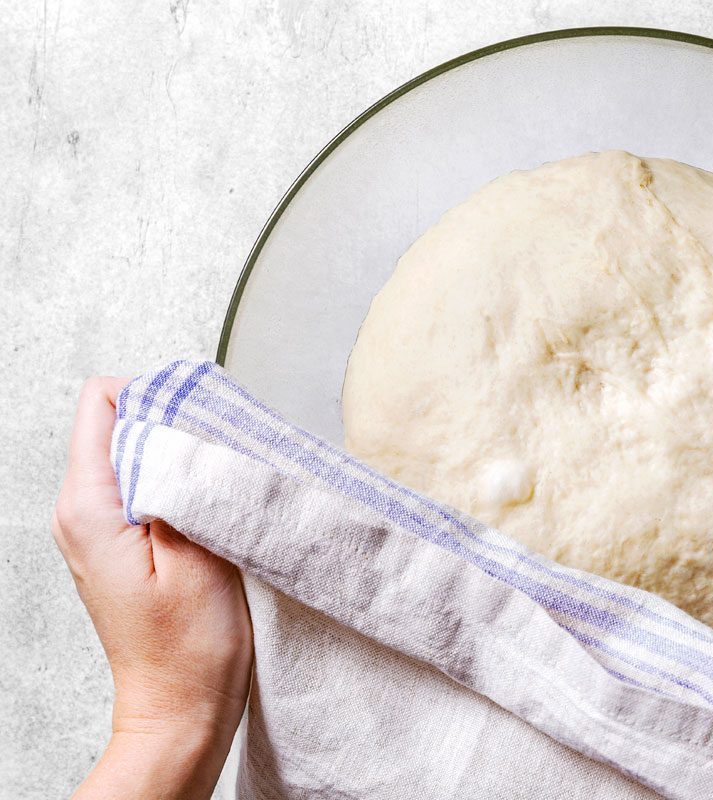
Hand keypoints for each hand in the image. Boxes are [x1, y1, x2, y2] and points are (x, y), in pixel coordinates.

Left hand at [51, 377, 252, 798]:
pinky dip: (181, 485)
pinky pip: (145, 486)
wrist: (180, 708)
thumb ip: (180, 481)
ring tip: (219, 491)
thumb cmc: (189, 648)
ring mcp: (97, 527)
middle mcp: (80, 511)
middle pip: (120, 422)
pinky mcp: (120, 544)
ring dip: (182, 458)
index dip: (156, 395)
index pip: (103, 401)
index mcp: (89, 507)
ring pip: (136, 452)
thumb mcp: (195, 555)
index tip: (201, 422)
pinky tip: (211, 513)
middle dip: (175, 425)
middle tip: (221, 458)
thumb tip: (179, 418)